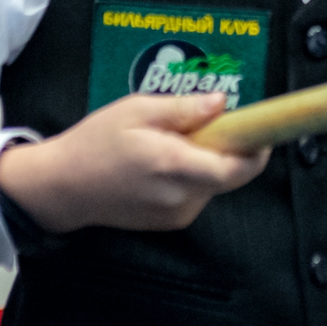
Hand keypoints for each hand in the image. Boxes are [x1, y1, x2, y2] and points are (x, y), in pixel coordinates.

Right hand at [0, 93, 269, 233]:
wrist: (63, 188)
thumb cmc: (96, 143)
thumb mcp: (136, 110)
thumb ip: (183, 109)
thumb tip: (221, 104)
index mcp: (174, 166)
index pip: (238, 167)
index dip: (258, 148)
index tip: (263, 129)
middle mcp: (181, 196)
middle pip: (231, 174)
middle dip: (227, 147)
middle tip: (202, 124)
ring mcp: (177, 214)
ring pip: (215, 182)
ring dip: (207, 161)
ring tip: (169, 143)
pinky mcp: (172, 222)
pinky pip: (199, 193)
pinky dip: (193, 175)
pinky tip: (162, 163)